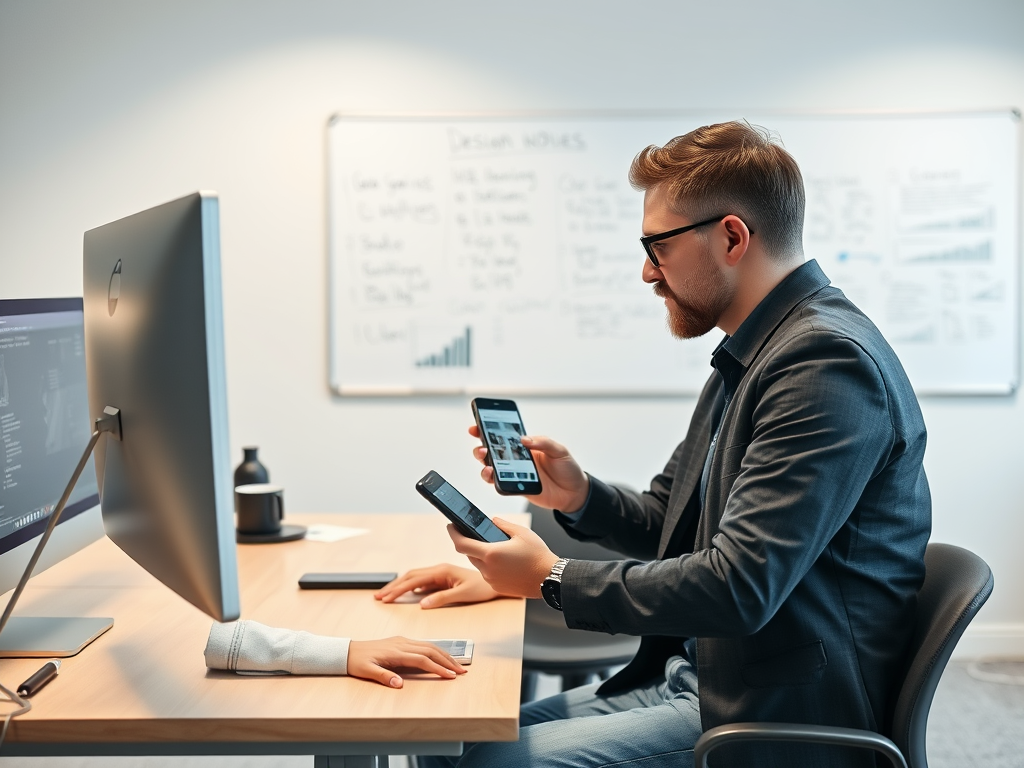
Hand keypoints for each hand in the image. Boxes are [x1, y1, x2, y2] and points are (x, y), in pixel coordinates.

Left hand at [347, 637, 466, 687]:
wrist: (347, 651)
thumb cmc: (357, 662)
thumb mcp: (366, 672)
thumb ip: (383, 676)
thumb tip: (398, 684)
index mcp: (396, 652)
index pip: (423, 660)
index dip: (438, 668)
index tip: (450, 676)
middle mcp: (402, 644)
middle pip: (431, 650)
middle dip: (448, 661)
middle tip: (462, 671)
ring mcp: (403, 641)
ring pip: (429, 646)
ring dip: (444, 654)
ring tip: (456, 664)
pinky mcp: (401, 641)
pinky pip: (423, 644)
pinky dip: (436, 650)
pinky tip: (441, 656)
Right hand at [374, 564, 500, 607]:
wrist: (496, 582)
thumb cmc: (482, 588)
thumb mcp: (462, 594)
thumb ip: (442, 598)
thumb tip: (422, 603)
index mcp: (441, 571)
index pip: (414, 580)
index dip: (398, 589)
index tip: (386, 598)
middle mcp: (438, 569)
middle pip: (410, 576)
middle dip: (393, 587)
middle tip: (379, 597)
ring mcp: (440, 574)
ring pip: (414, 579)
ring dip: (400, 586)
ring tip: (387, 596)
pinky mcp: (442, 579)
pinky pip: (422, 582)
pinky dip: (410, 588)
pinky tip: (406, 594)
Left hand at [448, 518, 559, 598]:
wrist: (549, 579)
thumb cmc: (538, 556)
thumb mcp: (521, 532)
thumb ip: (503, 524)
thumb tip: (492, 521)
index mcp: (490, 553)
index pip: (461, 543)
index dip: (453, 533)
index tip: (450, 526)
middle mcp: (487, 568)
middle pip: (469, 553)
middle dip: (469, 543)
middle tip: (476, 534)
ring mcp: (491, 580)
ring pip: (478, 564)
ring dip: (481, 555)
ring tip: (496, 548)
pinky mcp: (496, 587)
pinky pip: (487, 574)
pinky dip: (490, 566)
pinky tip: (503, 562)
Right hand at [469, 426, 589, 512]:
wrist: (574, 493)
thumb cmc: (568, 468)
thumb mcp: (559, 450)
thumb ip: (543, 442)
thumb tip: (524, 439)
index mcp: (526, 446)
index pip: (504, 436)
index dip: (488, 430)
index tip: (477, 427)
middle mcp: (517, 459)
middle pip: (492, 452)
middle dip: (482, 447)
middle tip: (482, 447)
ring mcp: (515, 473)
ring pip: (491, 468)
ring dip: (484, 464)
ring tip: (486, 463)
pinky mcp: (516, 488)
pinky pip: (499, 484)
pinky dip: (492, 480)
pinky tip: (493, 475)